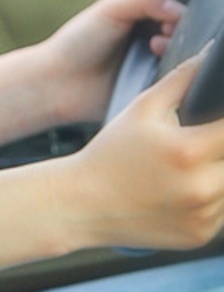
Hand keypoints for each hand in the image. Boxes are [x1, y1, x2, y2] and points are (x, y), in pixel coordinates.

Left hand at [36, 0, 182, 126]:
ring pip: (180, 62)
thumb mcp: (110, 9)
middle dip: (178, 35)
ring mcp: (149, 69)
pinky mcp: (149, 93)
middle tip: (160, 37)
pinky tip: (156, 74)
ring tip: (154, 51)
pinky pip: (171, 86)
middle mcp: (147, 43)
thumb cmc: (75, 44)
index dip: (177, 15)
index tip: (168, 20)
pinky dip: (170, 79)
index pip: (174, 13)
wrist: (57, 83)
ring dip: (175, 56)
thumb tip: (177, 6)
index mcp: (140, 19)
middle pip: (181, 37)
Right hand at [61, 50, 223, 251]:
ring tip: (192, 162)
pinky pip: (223, 211)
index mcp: (190, 151)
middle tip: (203, 140)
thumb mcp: (143, 108)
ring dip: (221, 171)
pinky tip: (188, 186)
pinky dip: (214, 197)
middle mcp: (202, 188)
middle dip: (221, 146)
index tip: (218, 118)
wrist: (82, 204)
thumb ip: (183, 79)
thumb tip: (210, 56)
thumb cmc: (110, 153)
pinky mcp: (200, 236)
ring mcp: (203, 216)